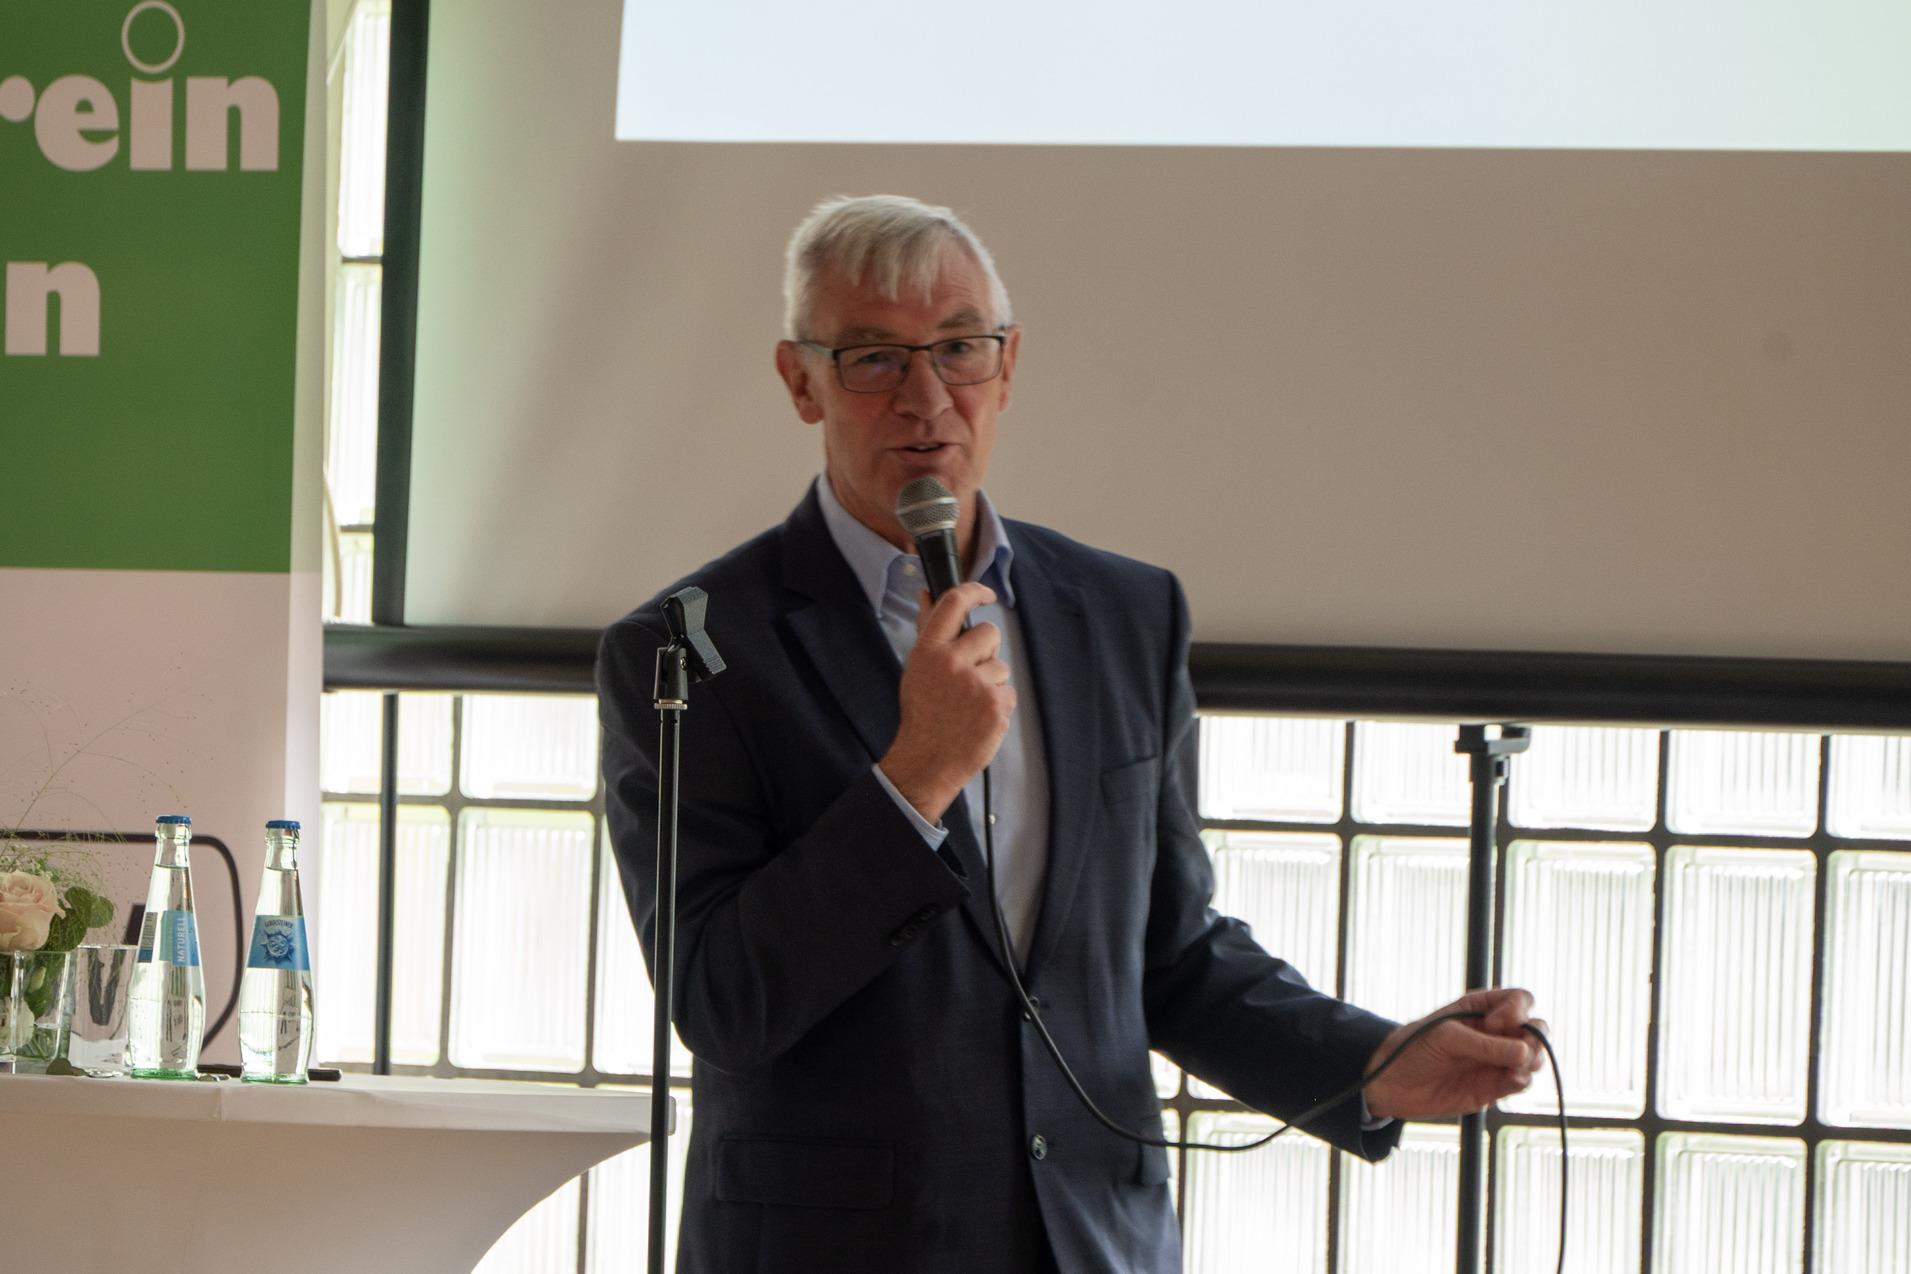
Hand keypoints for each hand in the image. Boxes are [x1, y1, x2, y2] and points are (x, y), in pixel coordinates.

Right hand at [878, 582, 1014, 821]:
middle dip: (986, 650)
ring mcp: (976, 684)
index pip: (954, 603)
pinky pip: (1009, 692)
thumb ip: (928, 630)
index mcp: (929, 651)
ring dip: (991, 682)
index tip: (986, 593)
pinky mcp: (996, 705)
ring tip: (969, 704)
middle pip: (989, 633)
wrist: (927, 760)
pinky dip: (998, 705)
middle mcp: (952, 663)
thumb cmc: (922, 713)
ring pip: (1001, 666)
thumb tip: (927, 594)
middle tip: (970, 674)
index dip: (975, 591)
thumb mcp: (917, 668)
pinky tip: (978, 717)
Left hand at [1362, 988, 1546, 1120]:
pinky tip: (1511, 1080)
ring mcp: (1496, 1060)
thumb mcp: (1446, 1038)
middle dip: (1535, 1037)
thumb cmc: (1413, 1048)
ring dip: (1534, 1061)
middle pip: (1536, 1028)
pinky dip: (1523, 1080)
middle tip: (1519, 1051)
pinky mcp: (1493, 1086)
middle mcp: (1494, 1032)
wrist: (1392, 1083)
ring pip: (1534, 1056)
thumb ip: (1485, 1045)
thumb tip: (1525, 1053)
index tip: (1495, 1024)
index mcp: (1481, 1008)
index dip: (1517, 1010)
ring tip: (1514, 1069)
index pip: (1520, 1000)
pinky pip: (1522, 1081)